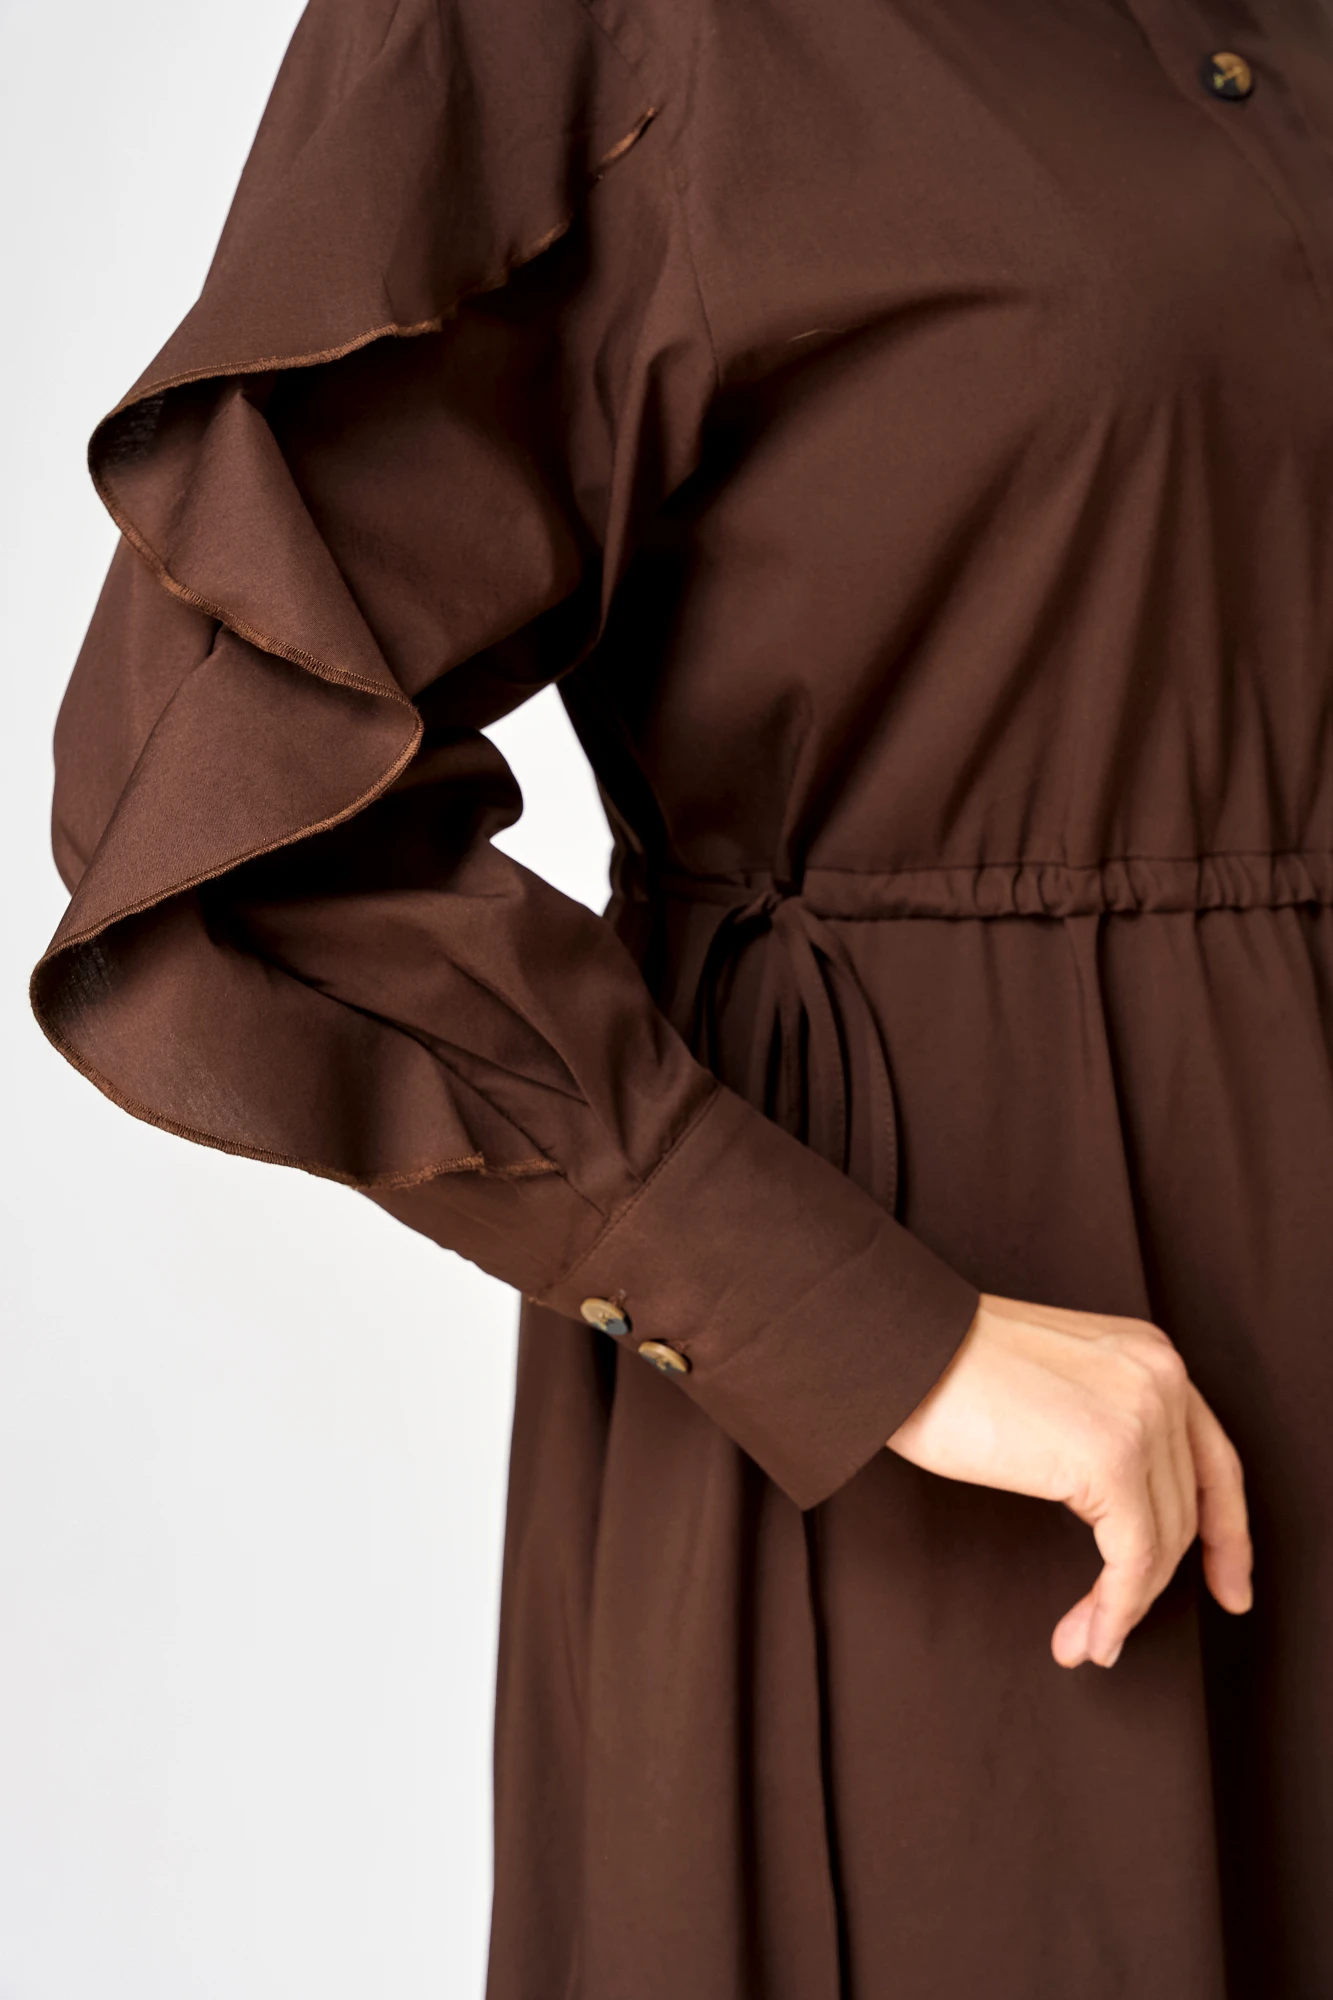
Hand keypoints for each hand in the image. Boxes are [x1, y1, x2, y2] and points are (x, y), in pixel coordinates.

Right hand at [886, 1293, 1252, 1667]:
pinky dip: (1114, 1609)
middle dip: (1152, 1583)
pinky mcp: (1109, 1458)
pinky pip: (1130, 1558)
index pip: (1213, 1456)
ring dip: (1124, 1607)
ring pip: (1160, 1540)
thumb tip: (1120, 1516)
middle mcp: (1160, 1376)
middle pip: (1184, 1508)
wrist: (896, 1346)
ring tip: (1083, 1642)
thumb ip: (1102, 1423)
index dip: (1227, 1531)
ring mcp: (1140, 1415)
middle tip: (1109, 1633)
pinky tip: (1087, 1637)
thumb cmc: (945, 1367)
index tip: (1228, 1585)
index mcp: (1149, 1353)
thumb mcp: (1054, 1384)